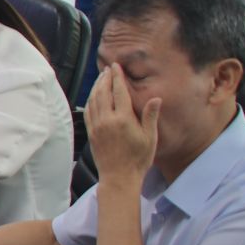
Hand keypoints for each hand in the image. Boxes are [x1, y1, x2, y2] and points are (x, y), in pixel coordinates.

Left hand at [85, 63, 158, 184]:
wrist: (119, 177)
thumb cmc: (139, 159)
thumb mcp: (150, 138)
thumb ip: (150, 116)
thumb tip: (156, 98)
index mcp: (123, 119)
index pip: (119, 92)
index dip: (117, 77)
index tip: (116, 67)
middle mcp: (107, 120)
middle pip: (103, 92)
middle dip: (105, 78)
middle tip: (108, 68)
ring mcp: (97, 126)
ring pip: (94, 100)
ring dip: (97, 86)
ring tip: (101, 78)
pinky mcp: (91, 132)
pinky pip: (88, 110)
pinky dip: (91, 99)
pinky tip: (94, 95)